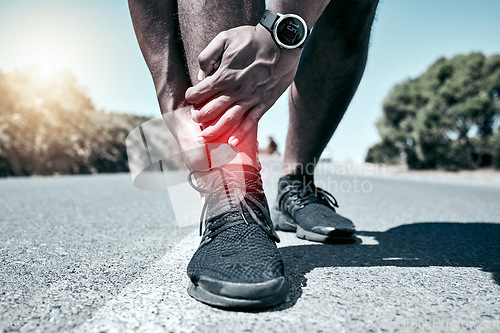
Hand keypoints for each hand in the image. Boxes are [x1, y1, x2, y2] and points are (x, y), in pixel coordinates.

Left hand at [185, 24, 300, 145]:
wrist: (281, 41)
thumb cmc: (252, 38)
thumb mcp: (224, 38)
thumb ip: (208, 56)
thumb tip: (202, 75)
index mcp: (224, 75)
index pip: (200, 93)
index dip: (192, 97)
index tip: (191, 98)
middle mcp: (236, 90)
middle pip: (212, 110)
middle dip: (200, 117)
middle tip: (196, 119)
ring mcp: (251, 98)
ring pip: (229, 119)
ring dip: (215, 130)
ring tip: (206, 137)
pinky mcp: (265, 102)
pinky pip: (251, 121)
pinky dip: (241, 133)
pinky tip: (232, 141)